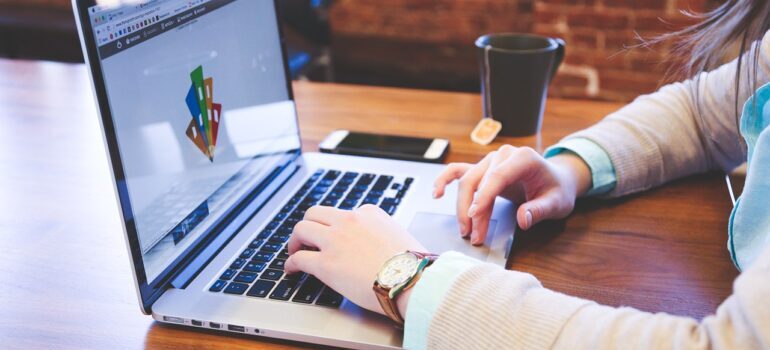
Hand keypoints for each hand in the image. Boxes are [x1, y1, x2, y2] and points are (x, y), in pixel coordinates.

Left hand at [285, 204, 426, 316]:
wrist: (412, 279)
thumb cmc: (413, 264)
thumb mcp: (400, 237)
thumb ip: (384, 236)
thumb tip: (382, 248)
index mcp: (369, 213)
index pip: (344, 214)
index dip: (335, 227)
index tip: (333, 237)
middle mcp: (349, 221)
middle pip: (315, 213)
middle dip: (308, 226)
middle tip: (305, 239)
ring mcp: (335, 240)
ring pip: (302, 229)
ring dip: (295, 241)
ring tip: (294, 252)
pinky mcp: (325, 263)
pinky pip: (299, 258)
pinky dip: (291, 263)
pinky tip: (291, 270)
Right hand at [433, 145, 591, 244]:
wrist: (556, 180)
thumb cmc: (556, 190)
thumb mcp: (557, 203)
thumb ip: (540, 210)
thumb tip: (523, 219)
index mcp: (523, 158)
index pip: (498, 176)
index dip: (484, 196)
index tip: (474, 216)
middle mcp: (503, 155)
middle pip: (478, 181)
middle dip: (473, 210)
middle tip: (474, 236)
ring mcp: (490, 161)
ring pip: (467, 181)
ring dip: (462, 207)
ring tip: (466, 231)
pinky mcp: (482, 169)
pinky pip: (458, 171)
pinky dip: (445, 180)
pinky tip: (436, 193)